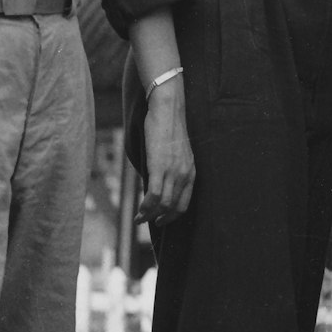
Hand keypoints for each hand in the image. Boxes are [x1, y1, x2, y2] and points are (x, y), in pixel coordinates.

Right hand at [138, 79, 194, 222]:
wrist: (167, 109)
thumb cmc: (168, 128)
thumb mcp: (175, 153)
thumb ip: (171, 169)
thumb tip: (159, 182)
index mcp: (191, 172)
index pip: (185, 203)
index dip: (173, 216)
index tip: (162, 220)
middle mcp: (185, 174)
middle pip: (175, 207)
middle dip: (161, 219)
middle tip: (147, 222)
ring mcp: (173, 171)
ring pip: (164, 204)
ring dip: (150, 215)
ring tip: (139, 219)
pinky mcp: (160, 166)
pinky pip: (155, 194)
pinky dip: (147, 206)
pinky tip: (139, 210)